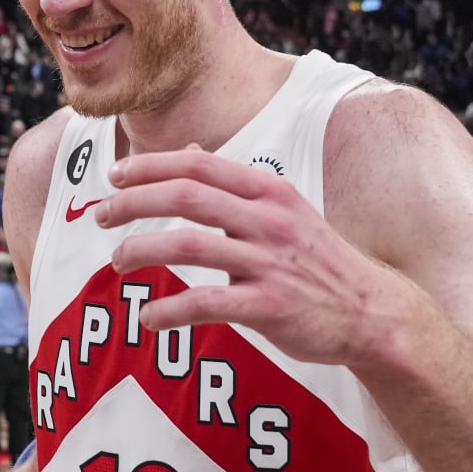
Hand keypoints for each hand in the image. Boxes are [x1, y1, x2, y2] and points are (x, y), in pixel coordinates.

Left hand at [94, 147, 404, 366]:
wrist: (372, 313)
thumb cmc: (317, 261)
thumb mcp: (284, 210)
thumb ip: (236, 186)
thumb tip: (192, 153)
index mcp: (269, 191)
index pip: (198, 165)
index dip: (150, 166)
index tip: (115, 176)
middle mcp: (268, 220)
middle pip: (185, 196)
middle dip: (133, 202)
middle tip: (100, 215)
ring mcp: (269, 262)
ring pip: (188, 246)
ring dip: (141, 250)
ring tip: (117, 261)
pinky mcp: (269, 306)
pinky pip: (206, 303)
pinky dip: (169, 310)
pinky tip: (149, 318)